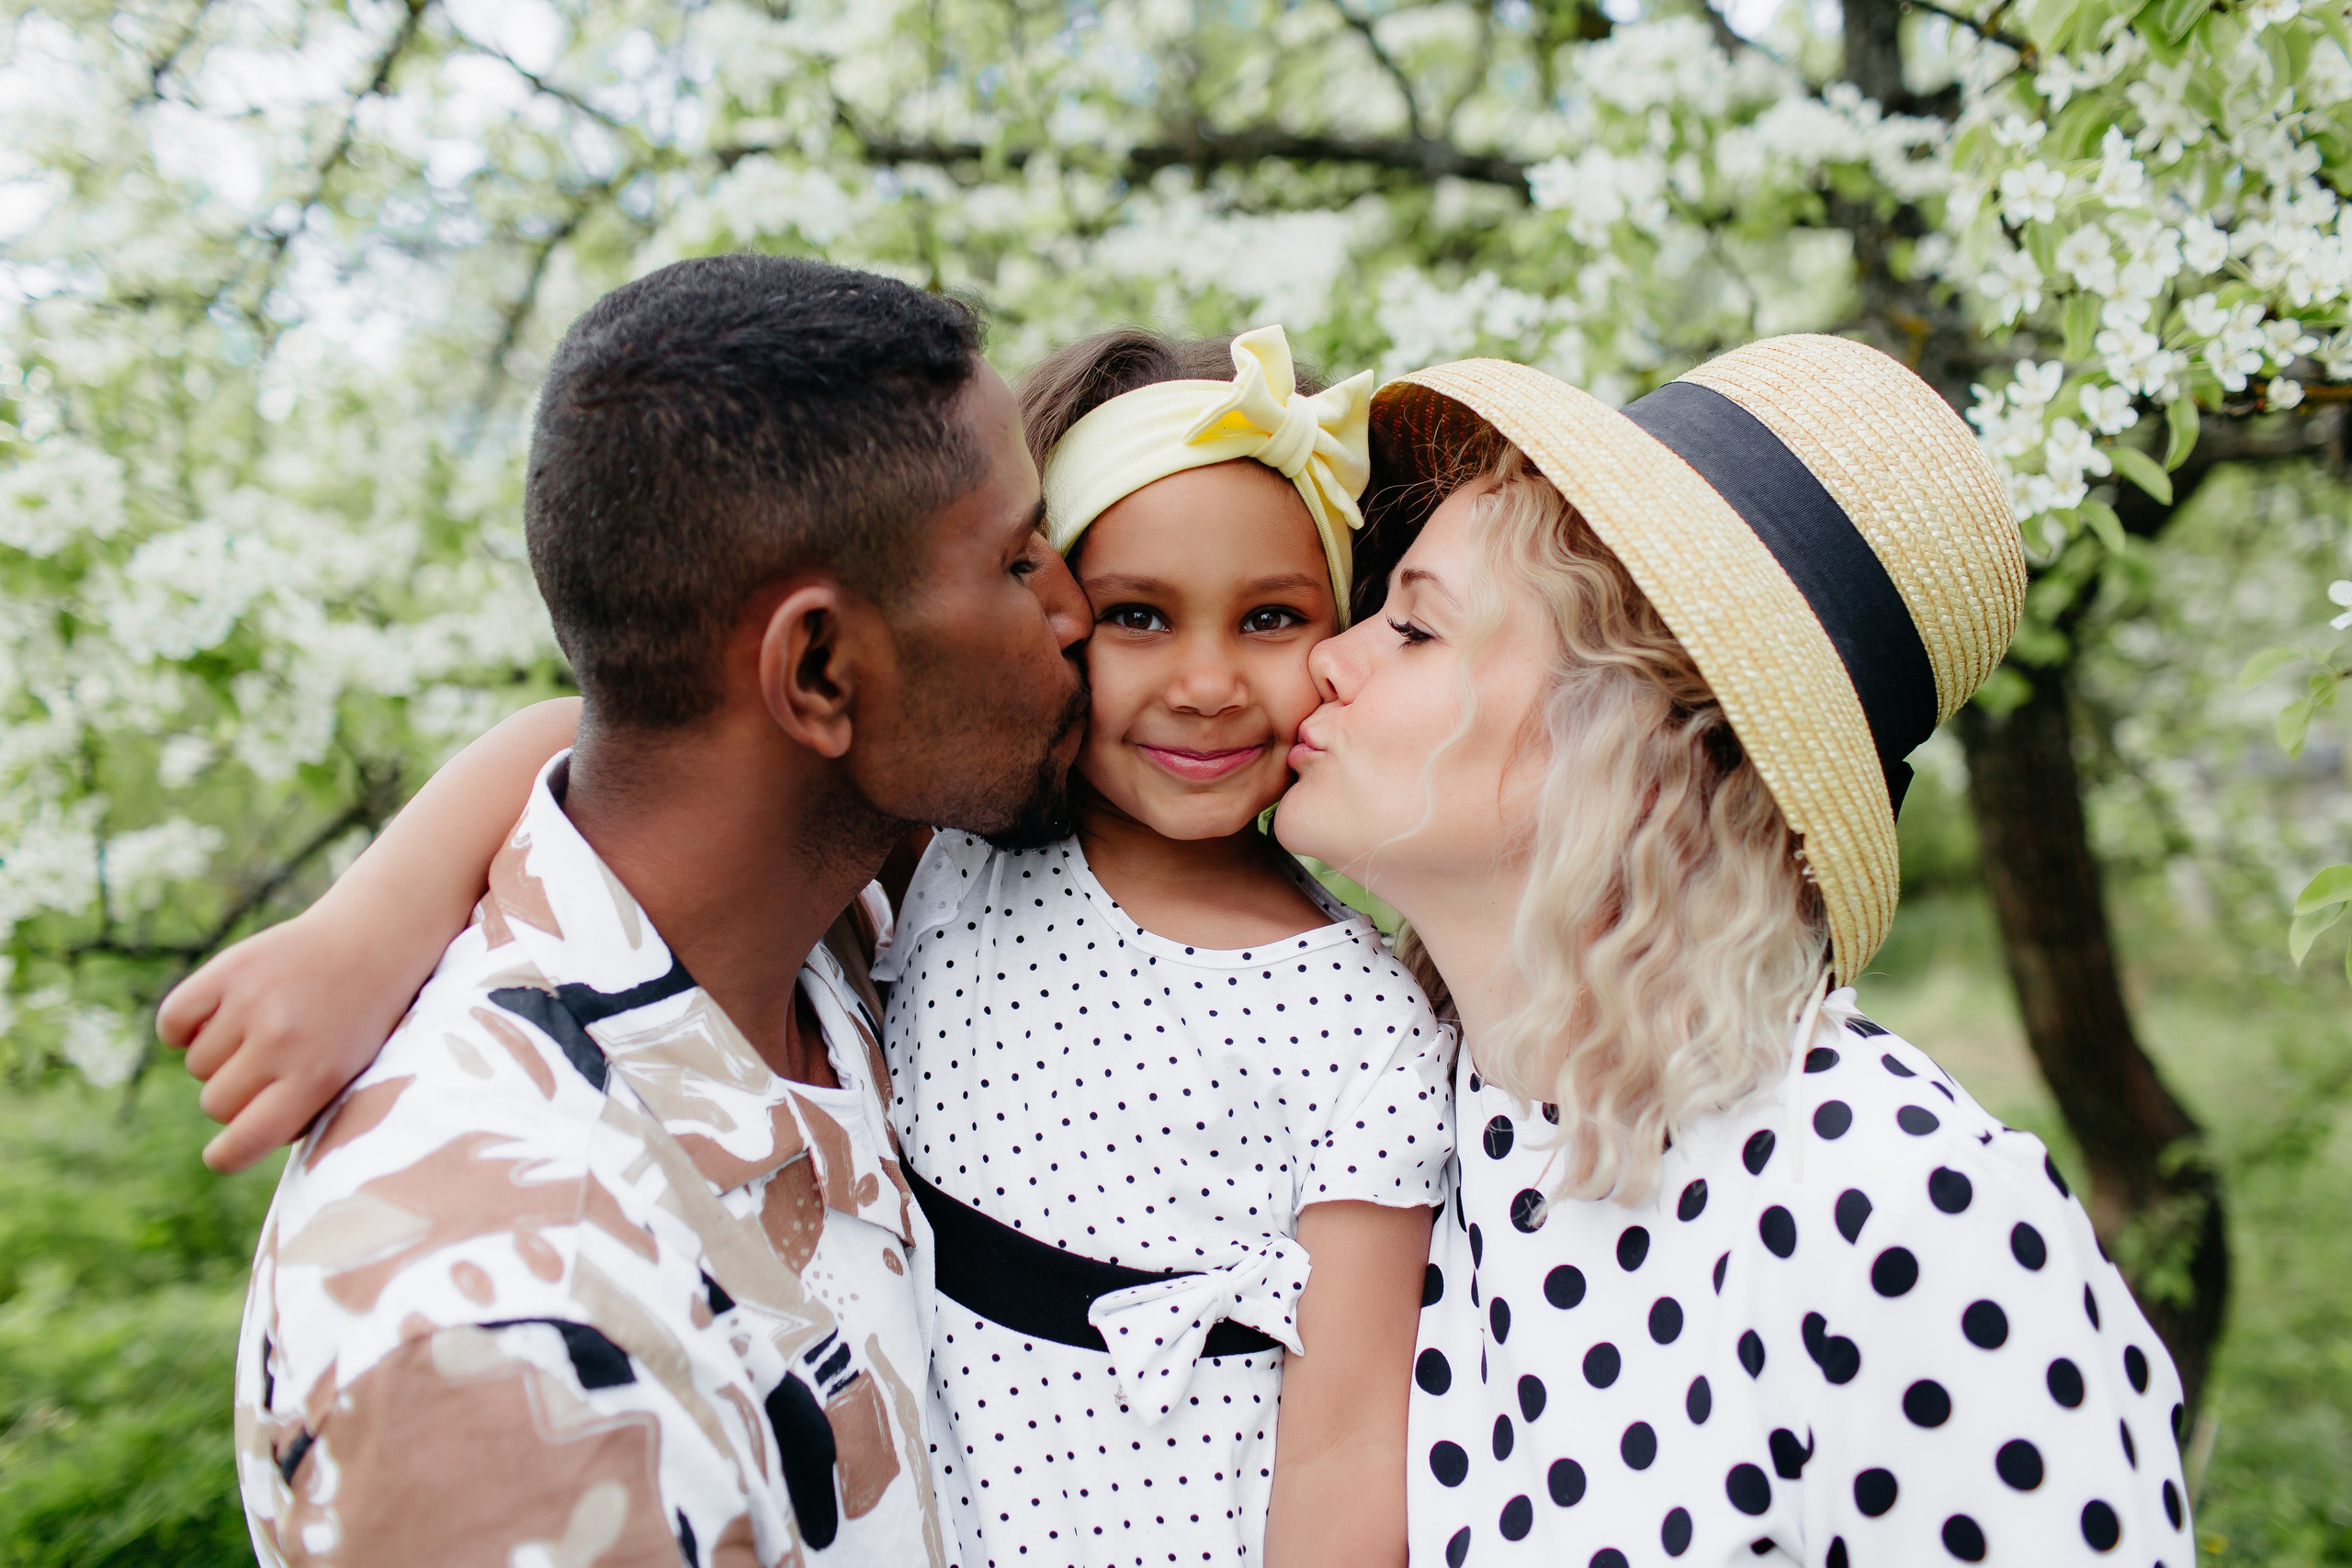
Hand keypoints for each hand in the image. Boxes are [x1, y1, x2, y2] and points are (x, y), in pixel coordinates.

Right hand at [158, 910, 423, 1172]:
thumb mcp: (348, 1075)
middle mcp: (281, 1041)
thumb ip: (298, 1112)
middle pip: (216, 1104)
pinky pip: (173, 1021)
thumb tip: (235, 1145)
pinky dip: (183, 1027)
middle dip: (236, 1095)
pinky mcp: (229, 969)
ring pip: (196, 1065)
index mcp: (317, 1078)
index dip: (227, 1156)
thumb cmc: (359, 1022)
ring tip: (260, 1030)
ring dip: (219, 1056)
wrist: (372, 941)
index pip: (245, 1141)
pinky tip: (217, 1018)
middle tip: (269, 1068)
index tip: (222, 1154)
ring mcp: (252, 1002)